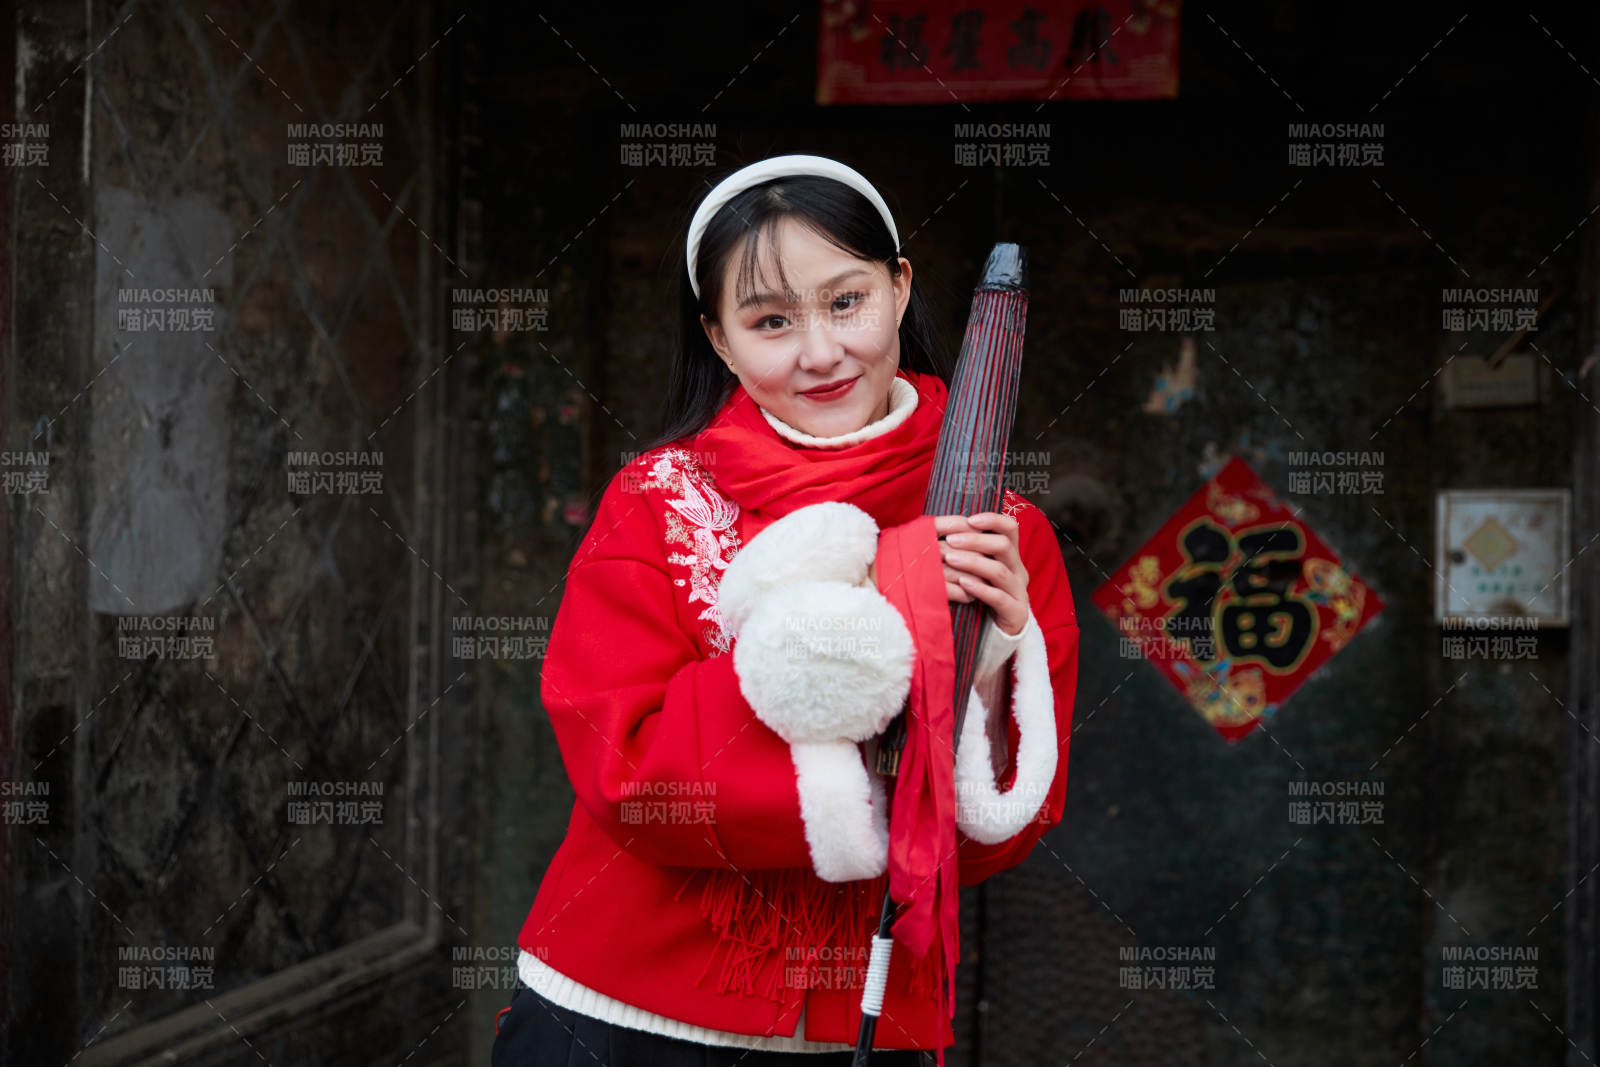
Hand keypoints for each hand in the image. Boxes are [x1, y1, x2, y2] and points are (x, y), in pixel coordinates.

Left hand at [933, 512, 1028, 635]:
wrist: (998, 633)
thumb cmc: (982, 596)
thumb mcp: (978, 570)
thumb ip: (971, 551)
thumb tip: (946, 529)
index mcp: (1012, 556)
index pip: (1010, 528)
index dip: (993, 520)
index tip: (970, 519)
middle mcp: (1019, 571)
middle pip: (1004, 546)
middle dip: (975, 540)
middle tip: (950, 540)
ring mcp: (1019, 592)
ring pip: (1000, 571)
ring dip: (973, 562)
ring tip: (949, 558)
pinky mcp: (1016, 612)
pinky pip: (999, 598)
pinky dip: (980, 588)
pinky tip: (962, 583)